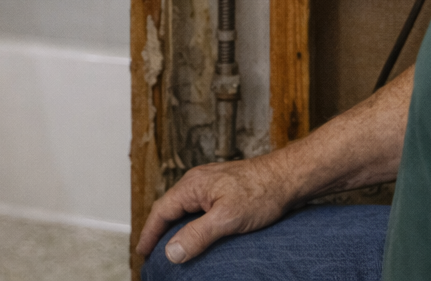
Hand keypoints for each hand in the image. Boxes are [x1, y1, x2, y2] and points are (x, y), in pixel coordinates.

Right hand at [135, 155, 297, 264]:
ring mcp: (210, 184)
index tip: (142, 252)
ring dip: (175, 226)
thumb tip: (171, 252)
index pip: (161, 211)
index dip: (150, 233)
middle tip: (152, 253)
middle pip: (169, 208)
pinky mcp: (223, 189)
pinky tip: (198, 233)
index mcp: (192, 185)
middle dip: (159, 230)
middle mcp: (197, 182)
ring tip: (172, 246)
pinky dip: (191, 222)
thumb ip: (198, 235)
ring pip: (184, 208)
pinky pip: (198, 207)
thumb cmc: (262, 192)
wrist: (287, 177)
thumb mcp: (227, 219)